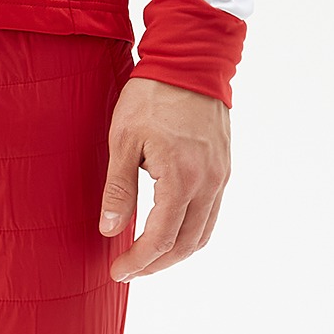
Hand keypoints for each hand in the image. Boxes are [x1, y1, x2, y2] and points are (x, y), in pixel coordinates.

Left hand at [98, 75, 230, 279]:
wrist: (191, 61)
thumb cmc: (152, 96)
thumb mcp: (123, 140)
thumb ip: (118, 189)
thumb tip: (110, 230)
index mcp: (182, 179)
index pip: (161, 238)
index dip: (139, 261)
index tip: (118, 271)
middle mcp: (208, 183)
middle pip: (186, 244)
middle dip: (157, 264)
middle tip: (130, 271)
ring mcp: (220, 177)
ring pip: (204, 233)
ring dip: (177, 252)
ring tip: (148, 258)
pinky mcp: (223, 168)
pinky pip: (211, 213)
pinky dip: (192, 232)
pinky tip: (171, 231)